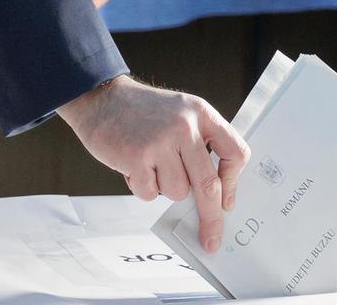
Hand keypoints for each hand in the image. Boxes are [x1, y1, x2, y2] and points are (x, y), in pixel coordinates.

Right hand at [57, 76, 251, 252]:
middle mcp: (185, 126)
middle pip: (209, 184)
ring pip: (178, 192)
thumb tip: (213, 194)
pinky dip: (143, 188)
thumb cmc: (143, 112)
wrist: (101, 98)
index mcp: (201, 113)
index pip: (235, 151)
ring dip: (164, 188)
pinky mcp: (136, 157)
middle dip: (211, 218)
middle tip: (211, 238)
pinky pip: (150, 194)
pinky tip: (134, 166)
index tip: (226, 202)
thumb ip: (199, 144)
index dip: (233, 182)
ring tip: (151, 165)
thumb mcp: (181, 113)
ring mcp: (160, 142)